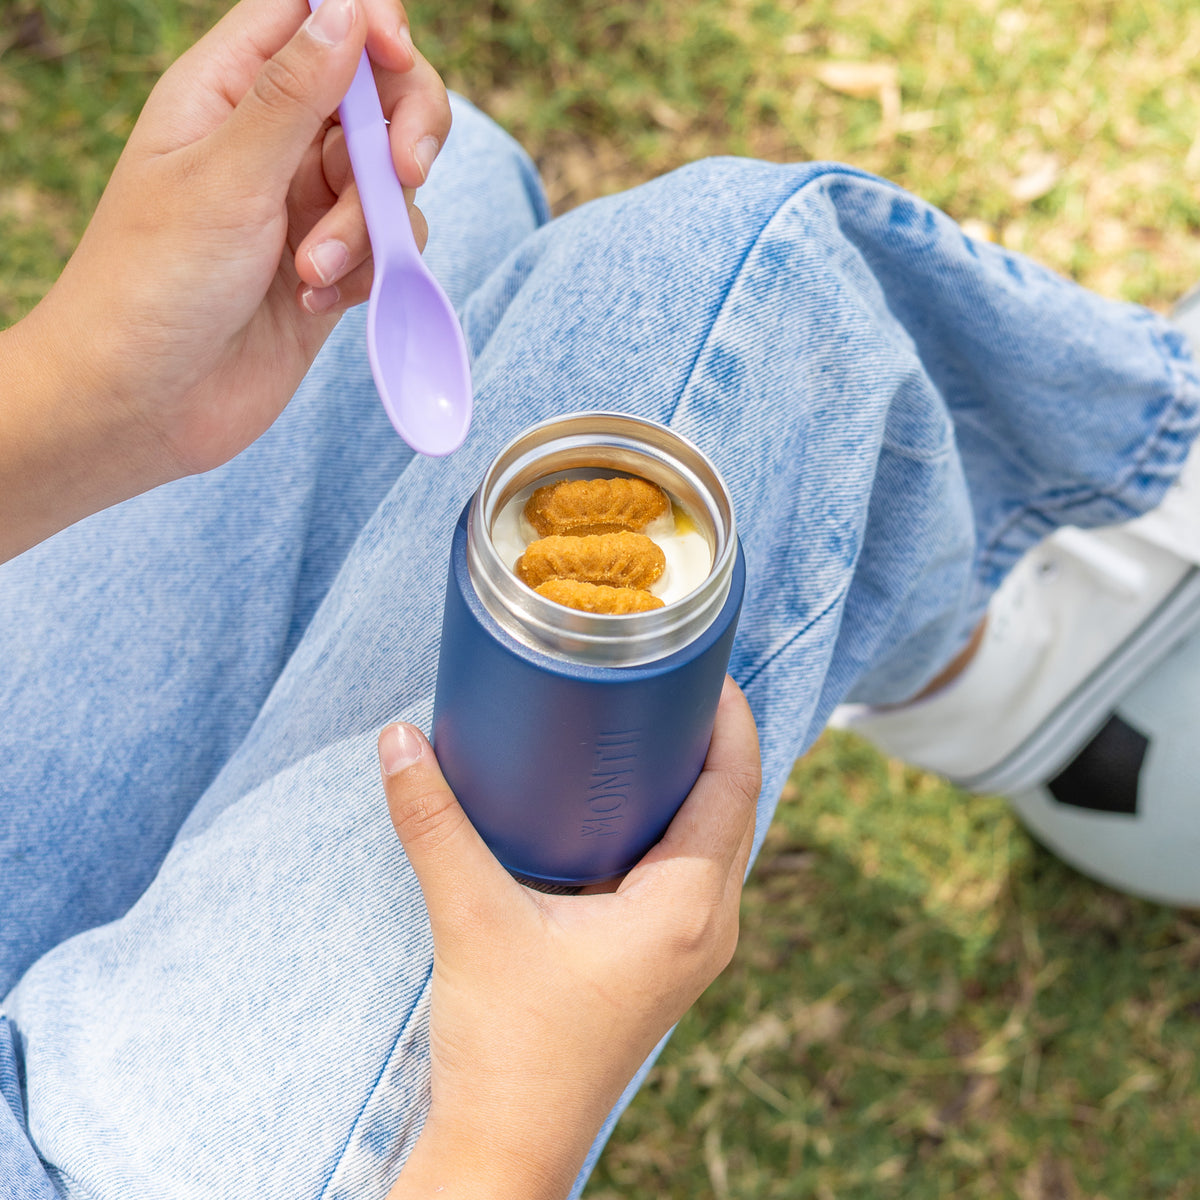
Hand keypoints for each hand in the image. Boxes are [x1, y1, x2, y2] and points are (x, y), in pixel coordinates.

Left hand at [1, 0, 449, 559]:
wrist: (144, 404)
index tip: (395, 53)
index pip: (310, 16)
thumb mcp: (226, 176)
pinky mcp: (328, 271)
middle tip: (404, 172)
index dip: (364, 21)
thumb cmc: (154, 283)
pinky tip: (317, 303)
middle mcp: (271, 143)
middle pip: (373, 94)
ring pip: (387, 182)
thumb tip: (352, 10)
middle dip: (401, 130)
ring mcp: (304, 209)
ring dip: (369, 227)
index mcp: (227, 94)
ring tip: (314, 272)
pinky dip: (366, 273)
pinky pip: (386, 249)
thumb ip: (295, 94)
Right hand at [376, 677, 760, 1199]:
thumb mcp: (470, 919)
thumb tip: (398, 740)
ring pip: (715, 841)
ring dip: (696, 783)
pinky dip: (675, 824)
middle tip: (668, 679)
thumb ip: (434, 823)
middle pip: (733, 807)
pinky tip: (630, 802)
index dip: (730, 720)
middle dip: (711, 740)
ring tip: (651, 724)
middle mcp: (706, 927)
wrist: (508, 1147)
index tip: (702, 666)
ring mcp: (690, 949)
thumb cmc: (506, 1048)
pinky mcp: (663, 962)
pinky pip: (692, 871)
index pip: (735, 787)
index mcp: (686, 909)